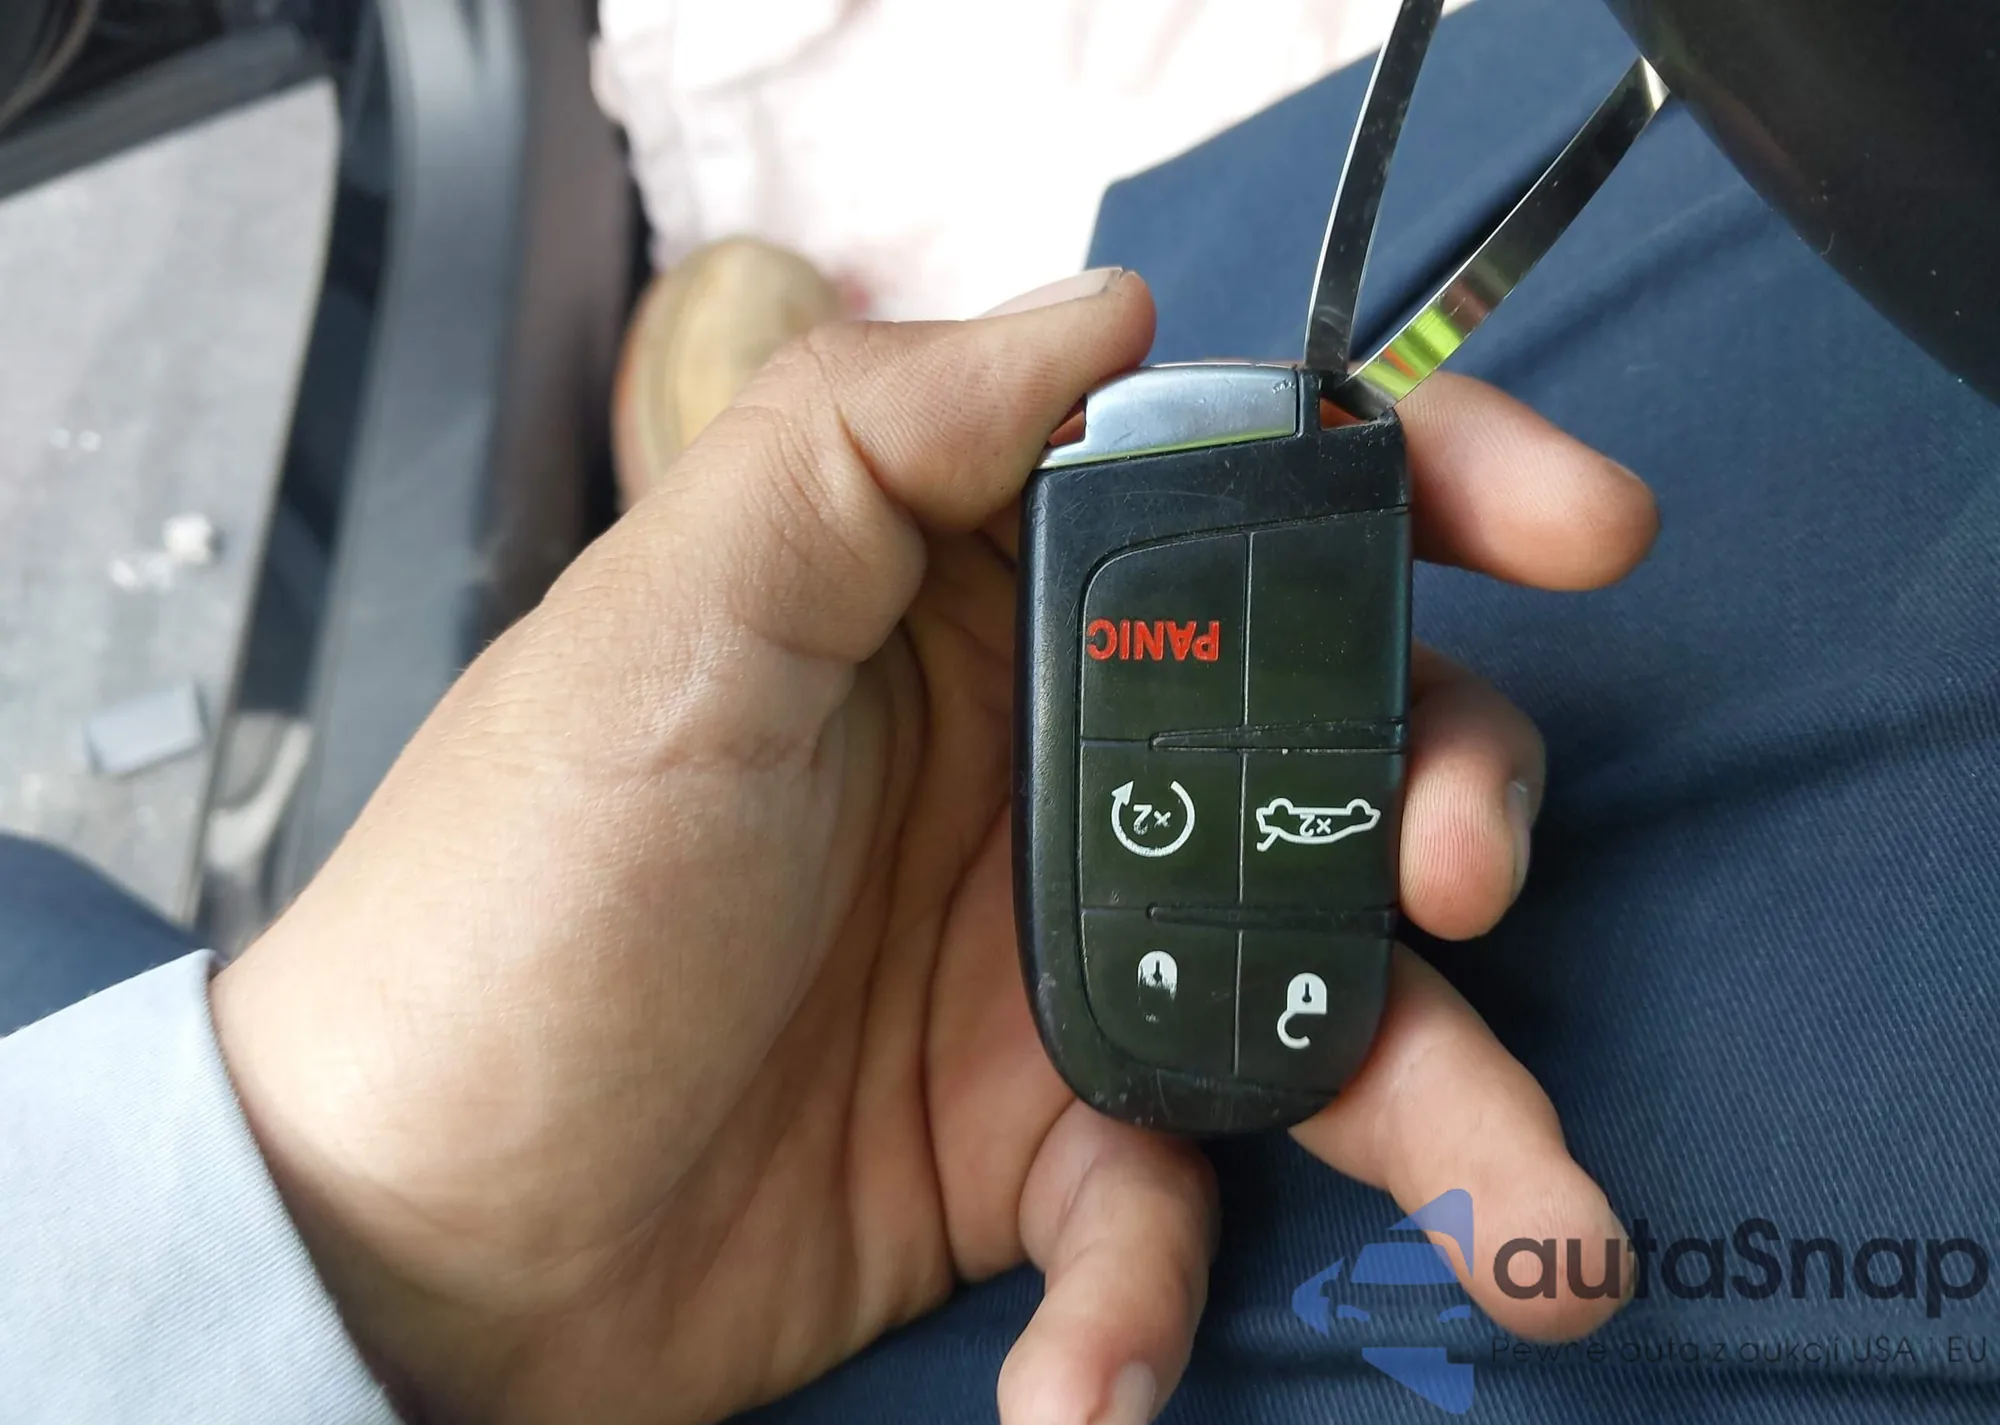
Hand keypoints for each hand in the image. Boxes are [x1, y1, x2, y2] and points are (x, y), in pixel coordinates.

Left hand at [211, 268, 1657, 1424]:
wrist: (419, 1236)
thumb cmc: (515, 903)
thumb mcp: (669, 622)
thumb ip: (878, 438)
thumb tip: (1116, 317)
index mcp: (965, 608)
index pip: (1237, 497)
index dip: (1425, 486)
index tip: (1575, 526)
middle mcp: (1039, 773)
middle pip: (1335, 741)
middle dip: (1452, 793)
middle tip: (1458, 873)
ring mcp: (1053, 968)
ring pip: (1321, 998)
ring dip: (1443, 1114)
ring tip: (1535, 1228)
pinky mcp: (1035, 1150)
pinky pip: (1166, 1214)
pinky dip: (1148, 1302)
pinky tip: (1083, 1370)